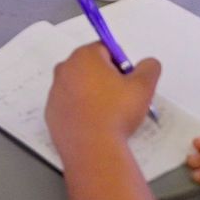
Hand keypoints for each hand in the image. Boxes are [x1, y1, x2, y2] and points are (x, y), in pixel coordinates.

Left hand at [45, 43, 158, 160]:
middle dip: (105, 78)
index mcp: (84, 56)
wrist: (93, 149)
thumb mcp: (144, 86)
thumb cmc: (117, 112)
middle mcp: (64, 70)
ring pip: (78, 87)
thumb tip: (148, 64)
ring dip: (91, 94)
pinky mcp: (50, 114)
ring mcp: (54, 92)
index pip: (105, 49)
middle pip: (90, 67)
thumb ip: (149, 67)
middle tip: (120, 99)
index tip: (127, 82)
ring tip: (107, 114)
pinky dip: (79, 110)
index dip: (120, 64)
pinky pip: (68, 105)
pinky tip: (93, 124)